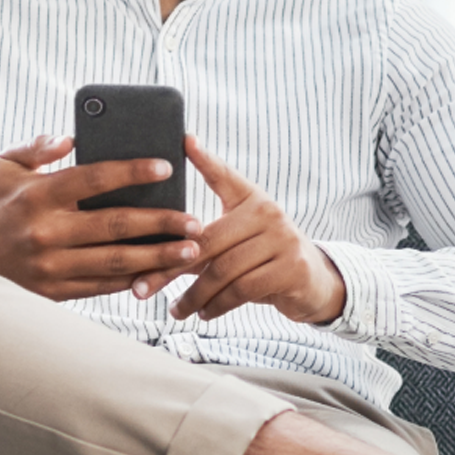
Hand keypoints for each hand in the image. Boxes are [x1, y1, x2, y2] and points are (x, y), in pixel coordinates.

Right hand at [0, 135, 204, 300]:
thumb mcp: (4, 164)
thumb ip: (37, 147)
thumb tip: (69, 137)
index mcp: (38, 194)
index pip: (93, 179)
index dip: (131, 172)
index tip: (165, 167)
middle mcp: (46, 231)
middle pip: (114, 226)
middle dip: (160, 224)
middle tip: (194, 222)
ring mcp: (50, 265)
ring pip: (114, 262)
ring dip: (156, 258)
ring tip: (189, 252)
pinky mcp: (52, 290)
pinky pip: (100, 286)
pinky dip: (131, 280)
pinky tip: (158, 273)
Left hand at [136, 136, 345, 323]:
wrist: (312, 282)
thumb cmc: (262, 259)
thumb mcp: (239, 239)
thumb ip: (205, 235)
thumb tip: (156, 240)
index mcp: (252, 199)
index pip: (224, 176)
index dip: (205, 159)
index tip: (185, 141)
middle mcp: (269, 212)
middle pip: (207, 240)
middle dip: (169, 267)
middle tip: (141, 287)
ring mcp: (283, 239)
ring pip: (223, 270)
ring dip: (193, 295)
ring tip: (175, 310)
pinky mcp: (291, 268)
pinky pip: (242, 290)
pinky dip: (217, 305)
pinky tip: (204, 313)